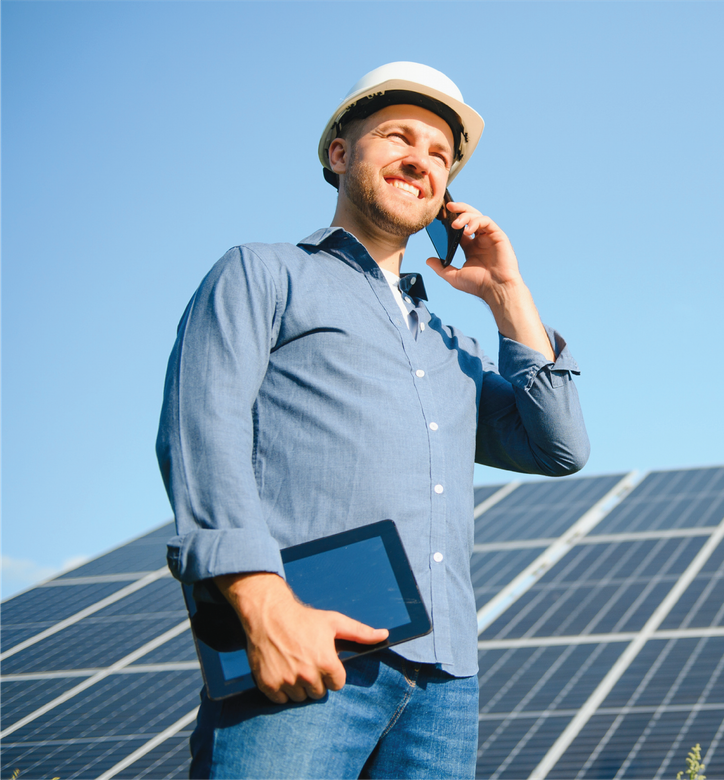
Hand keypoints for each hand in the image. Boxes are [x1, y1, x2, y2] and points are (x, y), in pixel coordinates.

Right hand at [215, 572, 388, 703]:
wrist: (268, 615)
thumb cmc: (303, 618)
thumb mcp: (334, 621)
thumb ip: (361, 632)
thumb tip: (384, 634)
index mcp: (326, 662)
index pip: (337, 684)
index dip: (331, 672)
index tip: (323, 660)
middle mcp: (307, 675)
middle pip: (319, 693)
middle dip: (316, 679)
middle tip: (307, 660)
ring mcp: (287, 682)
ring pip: (300, 698)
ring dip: (299, 686)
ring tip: (294, 665)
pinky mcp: (269, 685)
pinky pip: (281, 700)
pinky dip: (281, 690)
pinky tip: (281, 671)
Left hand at [426, 202, 522, 305]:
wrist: (496, 289)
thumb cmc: (478, 285)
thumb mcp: (454, 277)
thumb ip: (441, 268)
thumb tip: (428, 260)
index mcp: (471, 247)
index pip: (459, 229)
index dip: (450, 221)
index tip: (439, 217)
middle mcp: (480, 240)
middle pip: (469, 218)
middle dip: (459, 209)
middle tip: (447, 207)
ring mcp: (489, 237)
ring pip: (477, 216)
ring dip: (465, 216)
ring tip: (454, 224)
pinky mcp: (498, 235)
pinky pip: (486, 221)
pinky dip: (476, 222)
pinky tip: (467, 230)